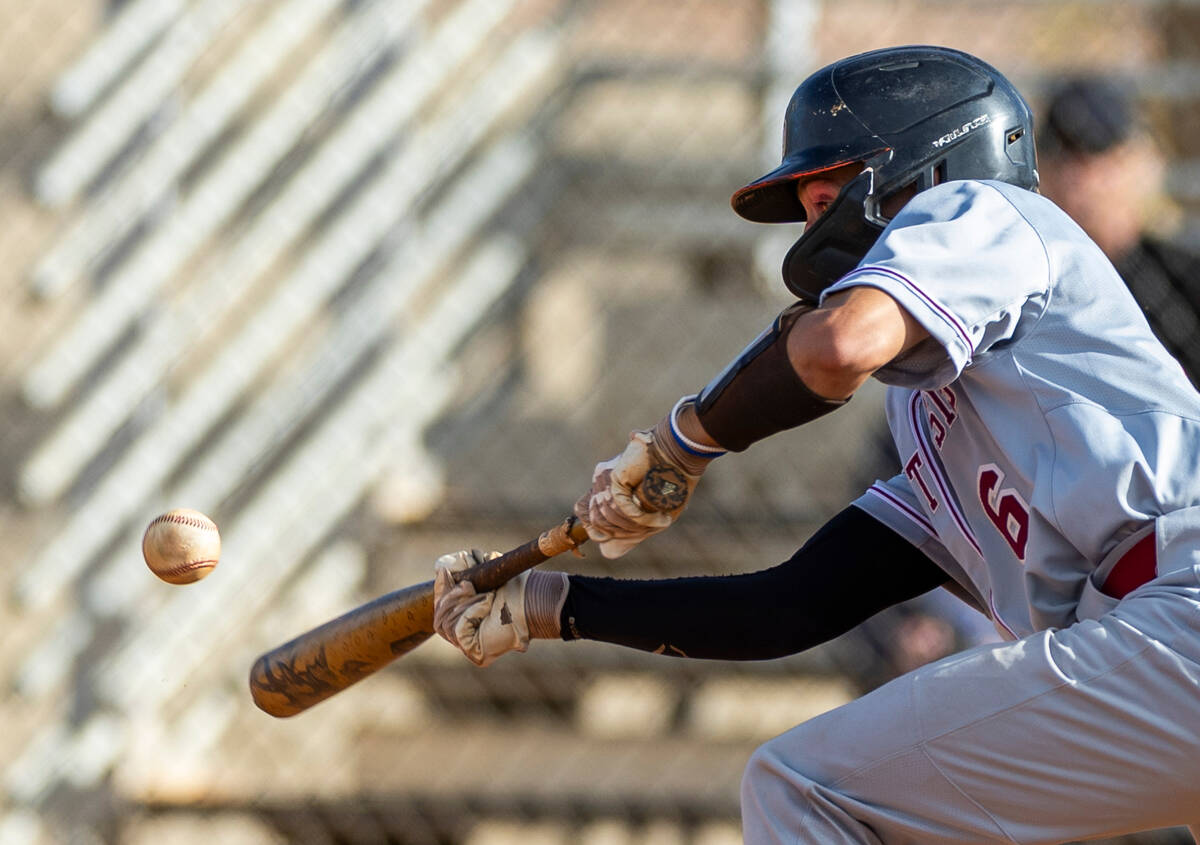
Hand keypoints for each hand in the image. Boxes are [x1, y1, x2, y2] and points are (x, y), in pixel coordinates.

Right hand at [432, 551, 568, 665]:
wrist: (532, 600)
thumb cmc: (513, 586)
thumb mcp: (483, 570)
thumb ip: (461, 565)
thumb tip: (439, 568)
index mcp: (466, 619)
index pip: (441, 608)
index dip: (440, 590)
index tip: (444, 572)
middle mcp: (466, 636)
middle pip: (439, 617)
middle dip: (451, 597)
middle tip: (468, 585)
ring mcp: (470, 646)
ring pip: (445, 623)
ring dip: (464, 603)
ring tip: (485, 595)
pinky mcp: (476, 653)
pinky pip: (458, 630)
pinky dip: (470, 613)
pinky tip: (487, 605)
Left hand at [574, 398, 721, 558]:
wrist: (679, 454)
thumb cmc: (669, 483)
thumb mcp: (650, 513)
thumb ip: (629, 531)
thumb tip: (607, 552)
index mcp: (604, 489)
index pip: (585, 516)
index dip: (599, 532)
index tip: (625, 536)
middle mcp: (600, 483)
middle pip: (598, 522)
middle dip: (626, 532)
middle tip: (650, 529)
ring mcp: (604, 479)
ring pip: (609, 517)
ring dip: (636, 526)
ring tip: (659, 522)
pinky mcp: (613, 477)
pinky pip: (621, 508)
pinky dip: (642, 518)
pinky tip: (660, 518)